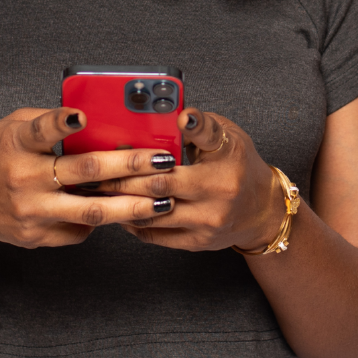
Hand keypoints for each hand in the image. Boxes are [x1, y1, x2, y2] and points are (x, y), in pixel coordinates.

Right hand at [0, 107, 179, 258]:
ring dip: (132, 206)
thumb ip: (49, 121)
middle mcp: (24, 179)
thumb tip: (98, 120)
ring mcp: (31, 212)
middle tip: (163, 161)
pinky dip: (105, 221)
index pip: (41, 130)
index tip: (85, 117)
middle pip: (84, 171)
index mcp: (16, 144)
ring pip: (91, 211)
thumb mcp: (13, 127)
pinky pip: (79, 230)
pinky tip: (129, 214)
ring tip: (163, 200)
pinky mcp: (37, 236)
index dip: (62, 123)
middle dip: (130, 166)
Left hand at [87, 108, 285, 251]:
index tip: (174, 118)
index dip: (189, 126)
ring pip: (152, 213)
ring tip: (98, 189)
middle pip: (160, 184)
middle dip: (123, 176)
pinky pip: (156, 235)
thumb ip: (201, 126)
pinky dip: (132, 221)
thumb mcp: (228, 135)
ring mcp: (207, 222)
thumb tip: (172, 115)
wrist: (261, 209)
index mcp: (227, 160)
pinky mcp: (197, 242)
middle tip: (96, 168)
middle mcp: (218, 194)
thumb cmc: (239, 165)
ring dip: (121, 201)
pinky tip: (117, 209)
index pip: (205, 139)